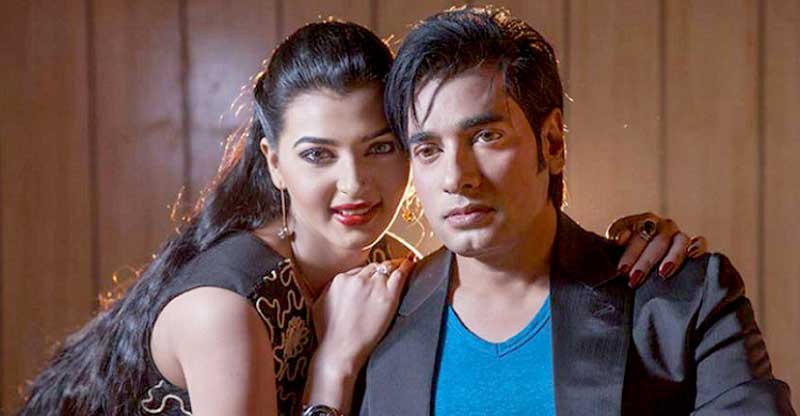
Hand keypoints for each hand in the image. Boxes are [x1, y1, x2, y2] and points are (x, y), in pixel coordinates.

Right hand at [312, 253, 415, 370]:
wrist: (339, 350)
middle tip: (388, 276)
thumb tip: (339, 287)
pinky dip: (407, 267)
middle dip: (380, 272)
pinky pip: (401, 274)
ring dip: (393, 269)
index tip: (372, 279)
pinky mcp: (388, 296)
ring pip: (387, 268)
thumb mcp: (320, 304)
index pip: (359, 270)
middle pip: (374, 268)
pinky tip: (411, 264)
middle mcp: (357, 279)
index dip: (368, 275)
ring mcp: (373, 286)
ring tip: (403, 266)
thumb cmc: (328, 334)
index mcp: (340, 280)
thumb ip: (331, 290)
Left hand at [606, 213, 708, 287]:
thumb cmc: (625, 252)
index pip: (638, 235)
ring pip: (679, 242)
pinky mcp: (694, 245)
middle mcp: (663, 226)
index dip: (630, 253)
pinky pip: (700, 242)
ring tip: (663, 273)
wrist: (640, 261)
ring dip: (672, 257)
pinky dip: (698, 246)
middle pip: (657, 241)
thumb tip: (620, 238)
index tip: (621, 269)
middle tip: (634, 279)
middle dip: (645, 262)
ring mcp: (679, 235)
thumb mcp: (615, 244)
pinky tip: (692, 255)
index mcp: (643, 221)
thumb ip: (615, 237)